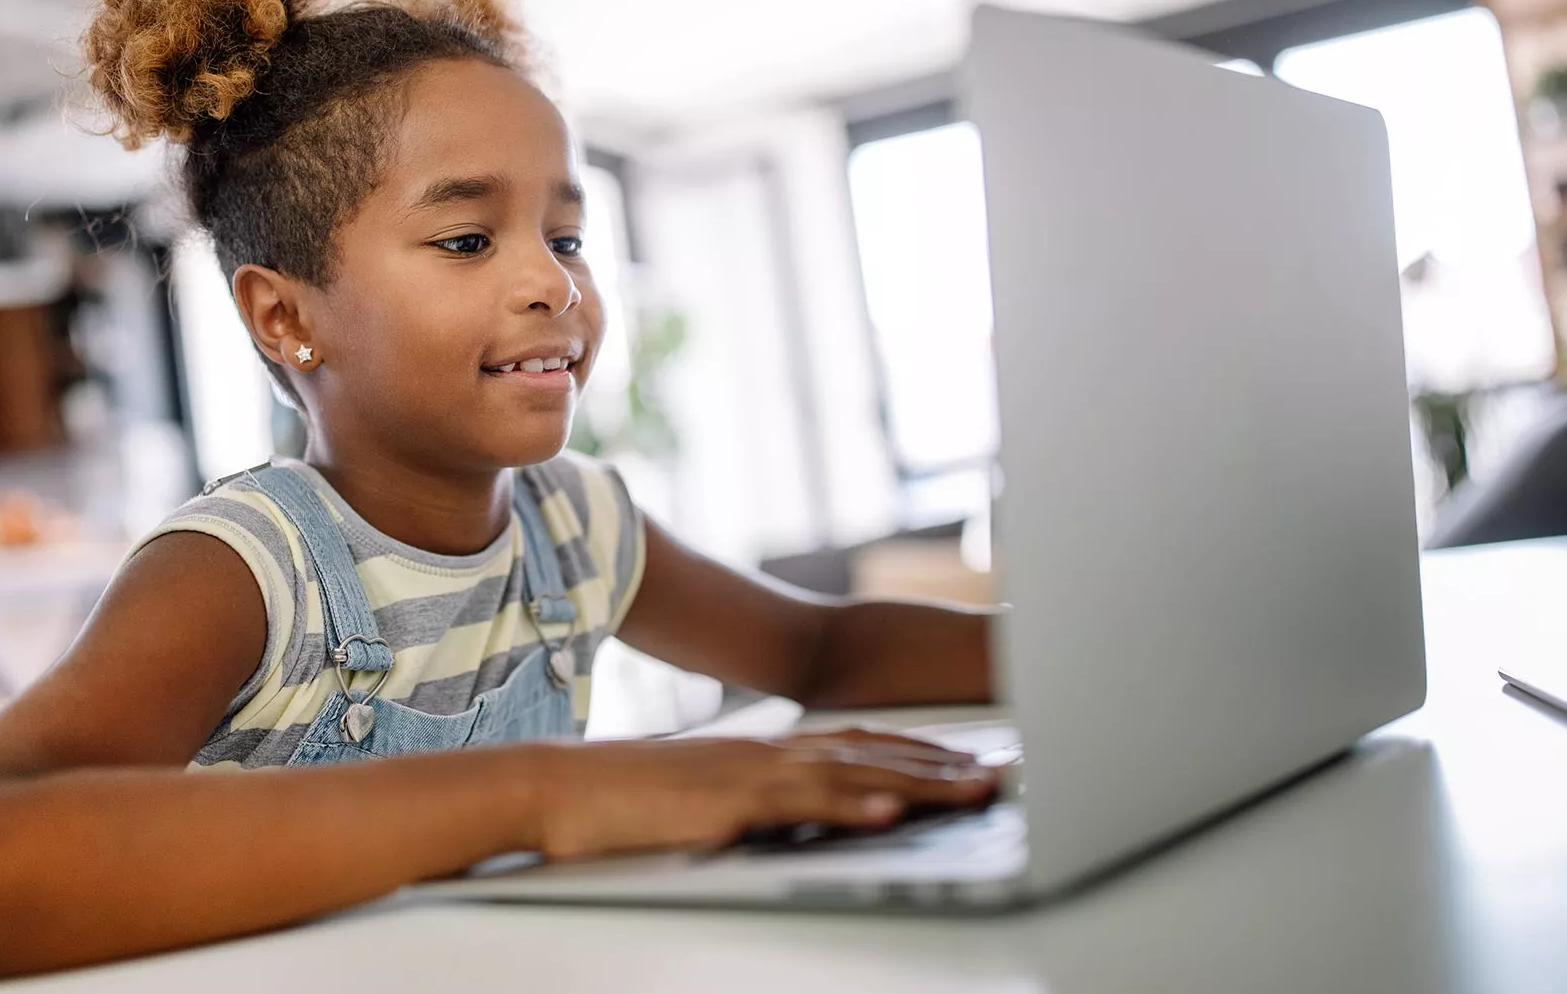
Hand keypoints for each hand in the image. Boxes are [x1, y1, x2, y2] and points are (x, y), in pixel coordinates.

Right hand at [527, 729, 997, 860]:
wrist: (561, 789)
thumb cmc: (626, 803)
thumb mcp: (707, 800)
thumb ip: (756, 803)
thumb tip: (793, 819)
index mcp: (768, 753)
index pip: (862, 747)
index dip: (922, 755)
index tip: (973, 764)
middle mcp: (771, 753)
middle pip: (875, 755)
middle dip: (945, 767)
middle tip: (1005, 776)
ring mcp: (753, 773)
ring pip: (854, 774)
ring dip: (922, 783)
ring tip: (978, 792)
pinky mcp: (729, 800)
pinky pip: (800, 805)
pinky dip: (850, 807)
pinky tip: (891, 814)